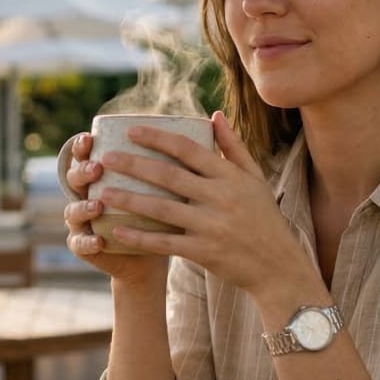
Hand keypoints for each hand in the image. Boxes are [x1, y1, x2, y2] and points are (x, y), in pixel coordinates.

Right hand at [63, 131, 168, 284]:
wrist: (151, 255)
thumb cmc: (164, 211)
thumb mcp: (171, 183)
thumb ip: (182, 154)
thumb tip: (215, 116)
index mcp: (102, 173)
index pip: (86, 154)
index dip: (82, 146)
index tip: (90, 137)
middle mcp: (88, 193)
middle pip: (75, 178)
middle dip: (82, 171)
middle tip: (97, 167)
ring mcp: (84, 222)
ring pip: (74, 211)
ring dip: (83, 206)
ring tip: (98, 204)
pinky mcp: (86, 247)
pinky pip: (81, 245)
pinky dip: (88, 242)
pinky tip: (99, 240)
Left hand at [96, 111, 315, 298]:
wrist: (277, 265)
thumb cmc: (264, 218)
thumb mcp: (254, 179)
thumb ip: (233, 147)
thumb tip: (214, 115)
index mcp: (230, 177)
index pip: (188, 149)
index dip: (158, 138)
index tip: (132, 130)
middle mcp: (220, 198)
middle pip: (169, 176)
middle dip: (133, 165)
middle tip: (106, 157)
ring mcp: (211, 226)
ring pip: (162, 209)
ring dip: (129, 200)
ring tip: (102, 192)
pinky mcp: (204, 252)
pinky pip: (165, 243)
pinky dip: (140, 237)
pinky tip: (117, 231)